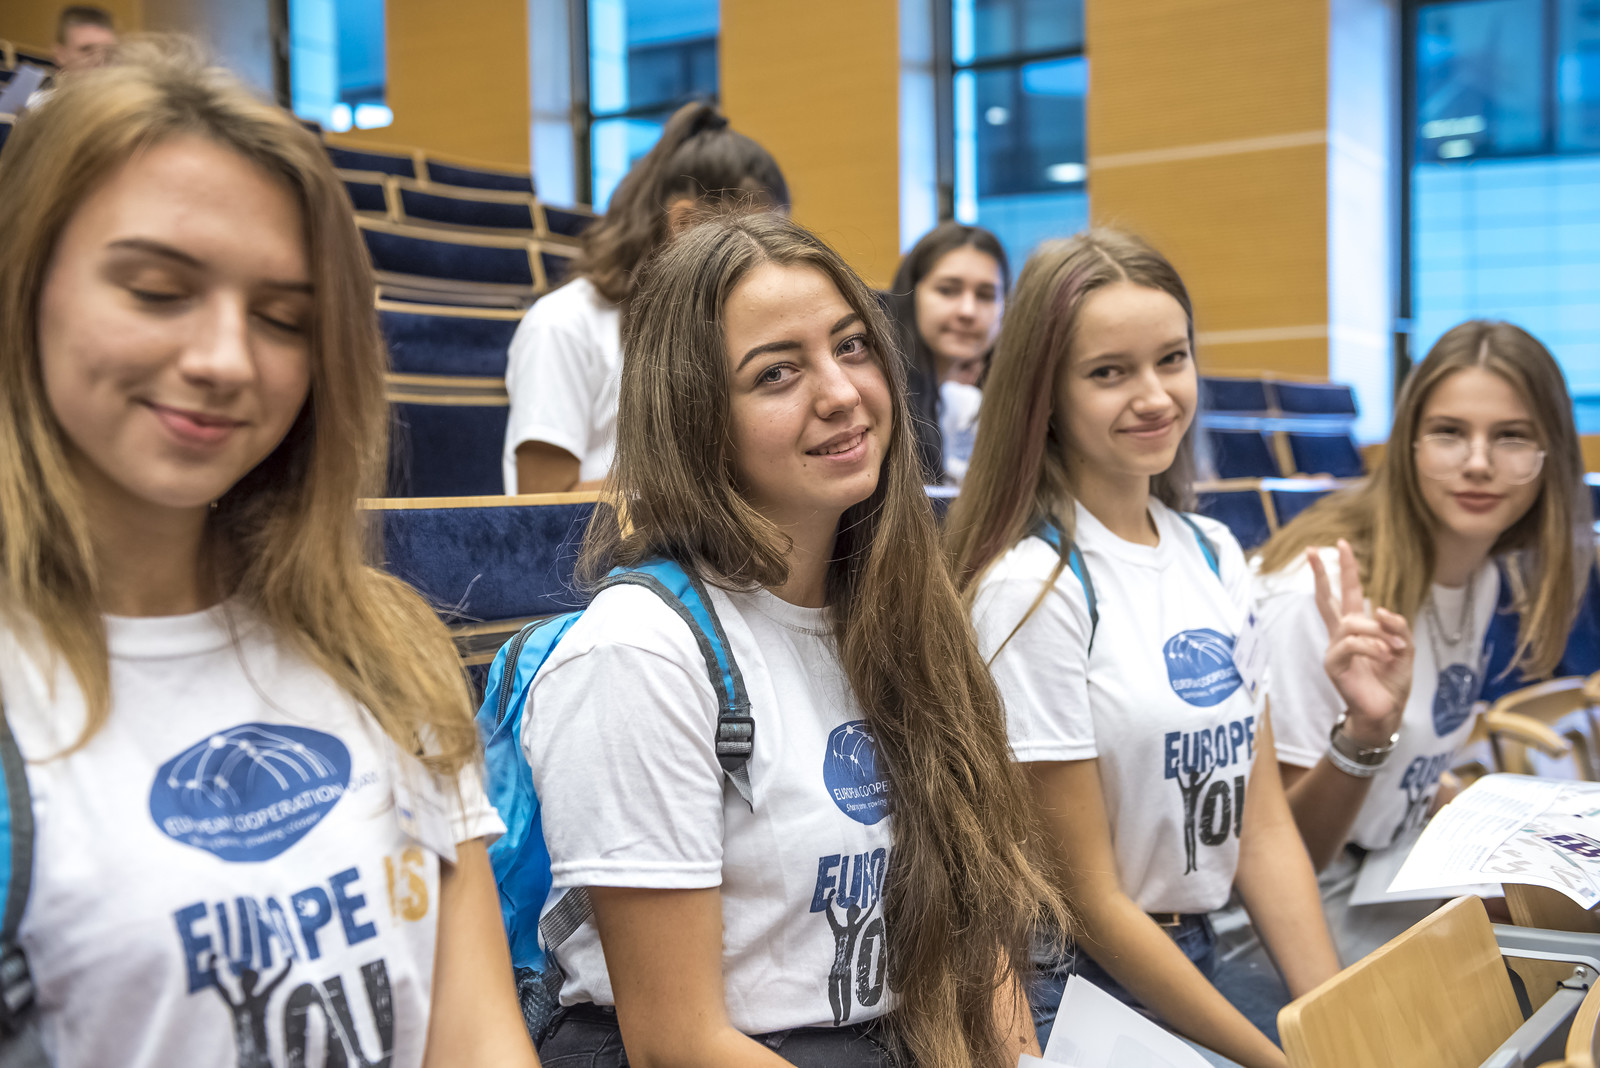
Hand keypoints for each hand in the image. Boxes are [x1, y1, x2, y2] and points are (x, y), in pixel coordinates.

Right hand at [1308, 539, 1413, 746]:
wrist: (1386, 712)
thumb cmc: (1392, 681)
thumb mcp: (1405, 647)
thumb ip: (1397, 625)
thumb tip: (1379, 609)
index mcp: (1358, 628)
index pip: (1346, 593)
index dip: (1344, 569)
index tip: (1339, 544)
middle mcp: (1342, 635)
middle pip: (1327, 598)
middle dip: (1321, 573)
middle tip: (1313, 549)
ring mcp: (1335, 648)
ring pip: (1352, 623)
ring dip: (1378, 632)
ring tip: (1394, 648)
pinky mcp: (1333, 664)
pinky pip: (1352, 644)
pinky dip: (1373, 648)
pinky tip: (1384, 657)